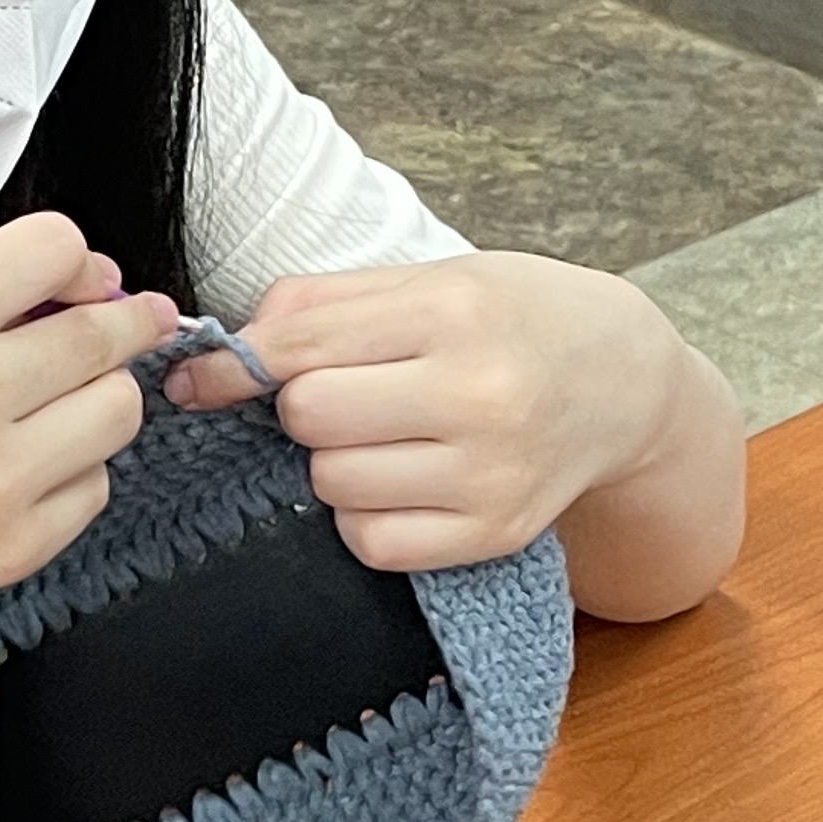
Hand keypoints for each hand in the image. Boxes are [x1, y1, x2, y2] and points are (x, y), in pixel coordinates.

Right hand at [0, 212, 176, 636]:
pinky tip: (17, 469)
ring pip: (118, 411)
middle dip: (124, 321)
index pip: (52, 250)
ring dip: (100, 397)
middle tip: (131, 320)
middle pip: (101, 336)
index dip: (76, 260)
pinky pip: (96, 486)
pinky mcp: (16, 547)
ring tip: (51, 404)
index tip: (82, 276)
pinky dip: (71, 470)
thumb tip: (84, 285)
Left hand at [167, 251, 691, 574]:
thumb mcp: (431, 278)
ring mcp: (491, 474)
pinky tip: (401, 482)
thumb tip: (220, 352)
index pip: (302, 347)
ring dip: (336, 462)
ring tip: (388, 434)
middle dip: (306, 406)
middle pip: (309, 418)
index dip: (234, 365)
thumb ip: (321, 302)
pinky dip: (366, 517)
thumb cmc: (513, 319)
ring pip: (333, 484)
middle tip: (350, 393)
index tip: (200, 378)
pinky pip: (373, 543)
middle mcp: (478, 395)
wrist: (622, 383)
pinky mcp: (496, 534)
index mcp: (455, 312)